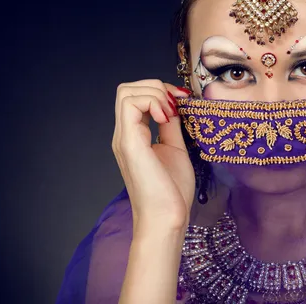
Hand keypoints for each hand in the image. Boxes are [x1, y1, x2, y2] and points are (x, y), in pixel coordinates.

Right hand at [111, 79, 194, 231]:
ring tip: (170, 112)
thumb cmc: (171, 191)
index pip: (136, 96)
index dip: (159, 91)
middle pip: (127, 89)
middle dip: (155, 86)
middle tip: (175, 103)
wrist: (166, 218)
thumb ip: (171, 125)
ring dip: (154, 93)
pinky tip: (166, 118)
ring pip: (126, 92)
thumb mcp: (175, 148)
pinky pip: (131, 104)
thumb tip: (174, 105)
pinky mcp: (129, 143)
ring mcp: (124, 138)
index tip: (181, 100)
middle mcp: (124, 134)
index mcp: (134, 136)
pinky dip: (152, 102)